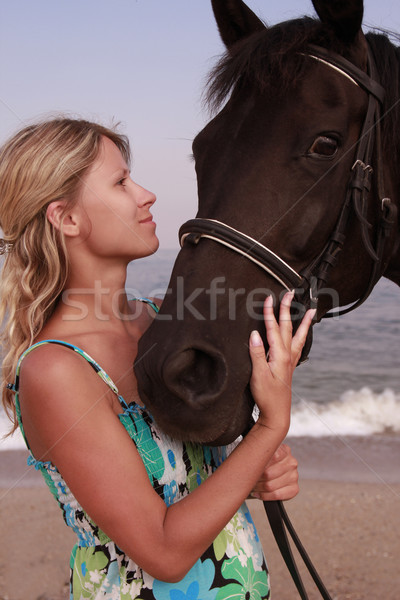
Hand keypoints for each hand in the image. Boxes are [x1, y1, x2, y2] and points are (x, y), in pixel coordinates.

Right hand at [249, 292, 314, 435]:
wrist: (277, 414)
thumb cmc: (266, 396)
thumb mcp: (258, 375)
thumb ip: (257, 353)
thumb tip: (254, 334)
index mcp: (279, 356)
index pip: (273, 329)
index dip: (270, 313)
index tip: (268, 298)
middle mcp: (288, 356)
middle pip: (288, 328)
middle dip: (287, 310)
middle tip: (289, 294)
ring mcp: (290, 361)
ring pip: (298, 336)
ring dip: (302, 322)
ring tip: (310, 311)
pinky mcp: (289, 367)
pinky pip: (297, 346)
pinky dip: (301, 336)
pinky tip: (301, 334)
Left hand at [250, 444, 298, 500]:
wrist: (275, 472)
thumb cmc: (266, 462)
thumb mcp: (264, 454)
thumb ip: (259, 453)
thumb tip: (247, 459)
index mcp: (285, 451)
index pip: (271, 457)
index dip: (258, 464)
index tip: (251, 467)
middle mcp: (291, 463)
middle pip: (268, 474)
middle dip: (256, 478)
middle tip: (249, 479)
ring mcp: (294, 476)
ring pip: (270, 486)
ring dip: (258, 488)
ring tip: (253, 486)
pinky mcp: (294, 489)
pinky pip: (276, 495)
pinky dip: (264, 496)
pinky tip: (258, 493)